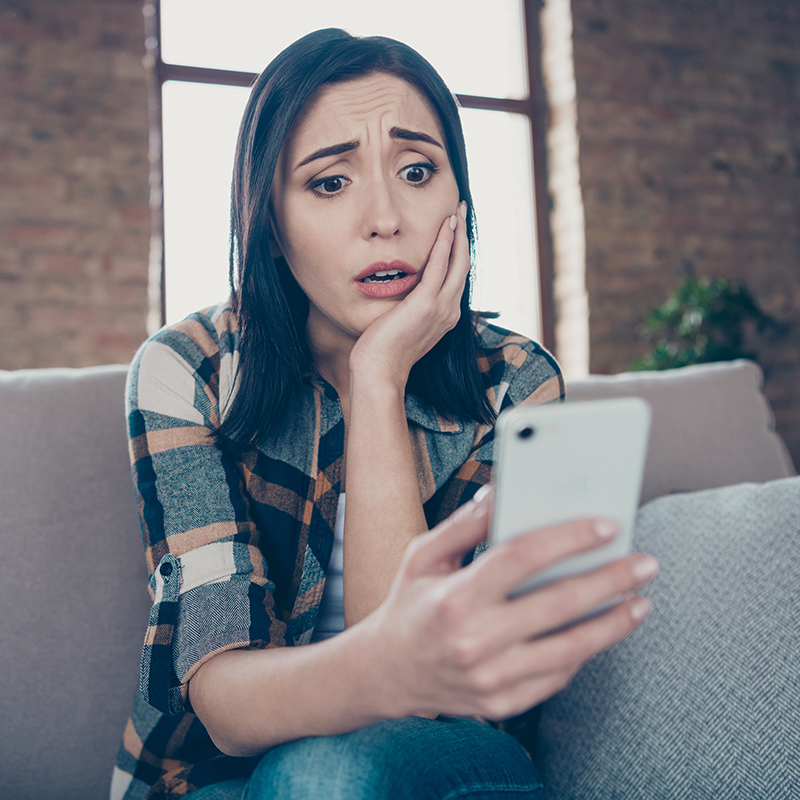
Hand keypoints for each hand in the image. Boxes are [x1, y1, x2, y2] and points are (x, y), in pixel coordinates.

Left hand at [348, 201, 469, 391]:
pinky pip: (440, 266)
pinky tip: (444, 225)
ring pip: (458, 262)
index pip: (456, 277)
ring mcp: (440, 308)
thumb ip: (409, 308)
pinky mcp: (425, 304)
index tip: (455, 230)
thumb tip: (402, 295)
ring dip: (458, 234)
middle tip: (460, 210)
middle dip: (463, 236)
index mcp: (445, 316)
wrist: (379, 372)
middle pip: (464, 266)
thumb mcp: (402, 326)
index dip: (458, 251)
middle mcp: (449, 311)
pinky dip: (444, 243)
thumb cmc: (383, 352)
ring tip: (456, 211)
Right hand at [364, 489, 657, 720]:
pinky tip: (602, 629)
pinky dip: (584, 651)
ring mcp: (491, 678)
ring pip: (570, 649)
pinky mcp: (503, 704)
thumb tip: (502, 493)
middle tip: (645, 564)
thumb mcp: (423, 555)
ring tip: (640, 601)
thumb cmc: (410, 604)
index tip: (606, 525)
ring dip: (613, 623)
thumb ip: (464, 524)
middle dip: (610, 580)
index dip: (568, 538)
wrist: (388, 673)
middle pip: (558, 604)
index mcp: (455, 596)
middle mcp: (475, 640)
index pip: (522, 558)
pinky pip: (557, 676)